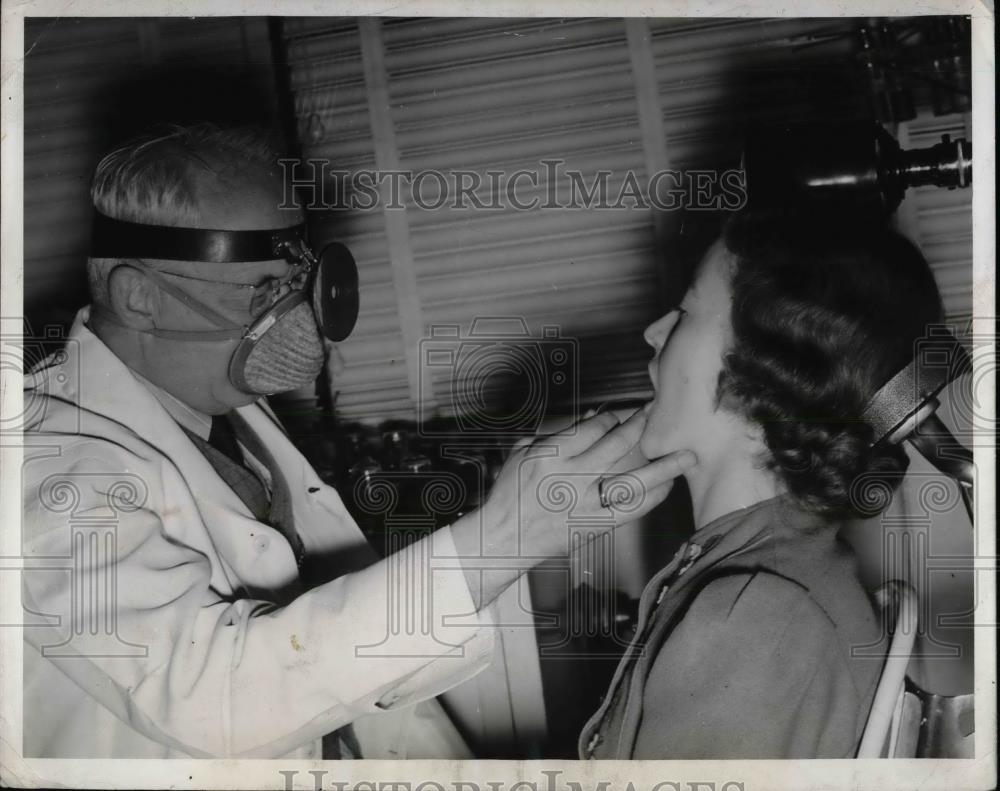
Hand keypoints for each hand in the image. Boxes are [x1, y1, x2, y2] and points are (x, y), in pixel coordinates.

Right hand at [486, 409, 694, 557]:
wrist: (504, 537)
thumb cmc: (510, 494)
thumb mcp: (523, 453)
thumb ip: (556, 434)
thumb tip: (590, 419)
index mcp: (550, 456)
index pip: (591, 429)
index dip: (612, 418)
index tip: (623, 413)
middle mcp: (570, 479)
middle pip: (616, 446)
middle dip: (640, 426)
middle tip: (658, 413)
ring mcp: (584, 505)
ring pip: (632, 482)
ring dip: (663, 467)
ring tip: (686, 455)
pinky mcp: (592, 527)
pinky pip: (630, 512)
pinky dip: (651, 499)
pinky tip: (667, 487)